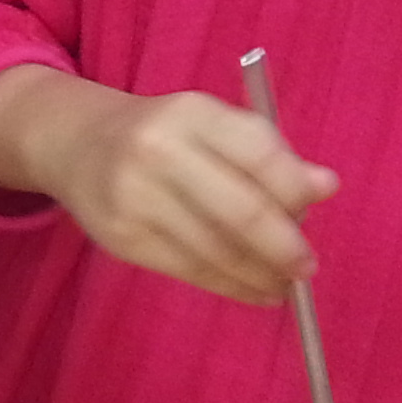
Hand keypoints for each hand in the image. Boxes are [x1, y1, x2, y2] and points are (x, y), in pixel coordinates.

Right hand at [0, 70, 335, 305]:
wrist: (76, 144)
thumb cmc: (164, 134)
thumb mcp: (212, 125)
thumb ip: (268, 154)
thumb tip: (325, 187)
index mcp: (192, 113)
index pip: (259, 153)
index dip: (296, 189)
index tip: (316, 207)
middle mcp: (159, 151)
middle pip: (240, 210)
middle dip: (284, 246)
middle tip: (307, 266)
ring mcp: (135, 198)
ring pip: (217, 250)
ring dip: (261, 275)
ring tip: (284, 283)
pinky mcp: (122, 238)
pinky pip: (190, 270)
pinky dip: (230, 286)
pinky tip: (253, 289)